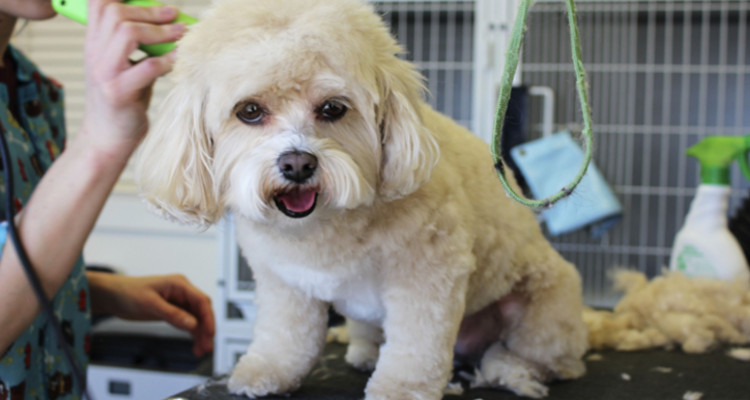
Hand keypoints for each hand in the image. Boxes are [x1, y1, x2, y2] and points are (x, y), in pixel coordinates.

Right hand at [80, 0, 185, 157]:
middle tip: (174, 15)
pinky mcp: (119, 93)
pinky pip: (148, 67)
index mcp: (94, 44)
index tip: (154, 1)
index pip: (99, 4)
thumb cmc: (121, 103)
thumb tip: (168, 25)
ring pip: (128, 33)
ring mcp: (104, 73)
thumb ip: (136, 47)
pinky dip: (169, 60)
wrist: (106, 139)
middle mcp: (94, 54)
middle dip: (150, 10)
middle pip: (115, 13)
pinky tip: (180, 59)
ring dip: (160, 31)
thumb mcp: (123, 67)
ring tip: (181, 34)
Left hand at [88, 272, 214, 355]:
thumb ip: (173, 314)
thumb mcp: (150, 304)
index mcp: (179, 284)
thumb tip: (193, 324)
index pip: (201, 301)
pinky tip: (194, 345)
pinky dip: (191, 334)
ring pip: (196, 319)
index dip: (208, 318)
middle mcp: (182, 292)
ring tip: (200, 350)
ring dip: (200, 334)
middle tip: (206, 346)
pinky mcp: (172, 311)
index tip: (210, 333)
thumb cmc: (128, 292)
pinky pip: (187, 323)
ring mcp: (178, 302)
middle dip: (205, 329)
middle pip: (202, 311)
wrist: (112, 295)